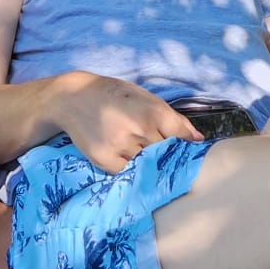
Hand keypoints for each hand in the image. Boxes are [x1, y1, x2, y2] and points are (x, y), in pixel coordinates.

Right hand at [55, 73, 199, 172]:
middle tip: (160, 153)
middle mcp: (139, 128)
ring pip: (147, 164)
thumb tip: (198, 139)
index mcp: (153, 110)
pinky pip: (127, 173)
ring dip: (148, 162)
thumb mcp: (145, 97)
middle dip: (166, 154)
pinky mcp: (104, 158)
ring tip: (139, 152)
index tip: (185, 151)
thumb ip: (173, 118)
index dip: (185, 146)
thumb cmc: (113, 95)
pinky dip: (130, 168)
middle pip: (165, 153)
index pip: (181, 137)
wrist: (72, 98)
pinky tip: (126, 158)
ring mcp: (121, 145)